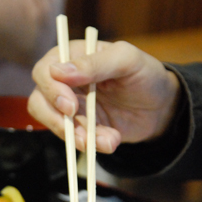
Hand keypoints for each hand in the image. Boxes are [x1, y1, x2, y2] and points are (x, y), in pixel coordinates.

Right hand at [27, 40, 180, 153]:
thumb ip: (95, 63)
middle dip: (58, 120)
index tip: (69, 107)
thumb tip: (58, 71)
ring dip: (78, 137)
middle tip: (80, 132)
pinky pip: (74, 139)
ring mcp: (70, 106)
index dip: (52, 90)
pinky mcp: (79, 127)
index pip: (45, 70)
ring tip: (107, 141)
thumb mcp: (127, 60)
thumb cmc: (145, 74)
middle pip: (40, 100)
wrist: (162, 107)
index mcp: (72, 56)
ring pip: (55, 125)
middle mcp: (65, 81)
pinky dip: (91, 144)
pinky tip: (110, 142)